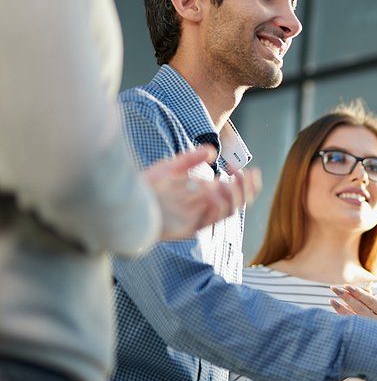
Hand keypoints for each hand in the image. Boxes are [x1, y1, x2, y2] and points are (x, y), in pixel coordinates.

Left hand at [142, 145, 261, 240]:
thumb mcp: (168, 168)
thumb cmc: (144, 189)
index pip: (232, 190)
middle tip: (248, 174)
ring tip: (234, 181)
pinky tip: (218, 192)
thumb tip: (212, 151)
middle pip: (236, 202)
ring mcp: (197, 218)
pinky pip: (210, 220)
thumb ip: (189, 159)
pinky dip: (218, 207)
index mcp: (202, 195)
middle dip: (246, 188)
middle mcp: (203, 207)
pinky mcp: (188, 229)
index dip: (243, 181)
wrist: (123, 205)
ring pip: (227, 211)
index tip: (245, 167)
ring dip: (235, 196)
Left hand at [330, 280, 376, 333]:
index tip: (348, 286)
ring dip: (340, 309)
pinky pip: (352, 331)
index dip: (359, 294)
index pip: (371, 302)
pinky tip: (334, 316)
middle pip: (359, 308)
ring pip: (354, 319)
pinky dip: (343, 323)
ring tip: (330, 300)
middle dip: (346, 297)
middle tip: (333, 289)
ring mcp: (372, 334)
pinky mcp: (366, 342)